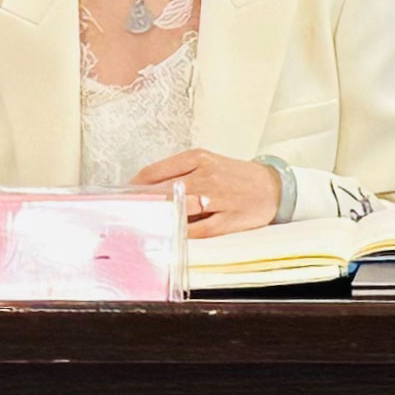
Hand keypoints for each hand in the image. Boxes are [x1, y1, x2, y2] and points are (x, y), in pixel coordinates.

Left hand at [132, 147, 285, 235]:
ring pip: (182, 208)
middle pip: (165, 190)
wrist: (273, 186)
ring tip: (142, 226)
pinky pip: (202, 229)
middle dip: (142, 204)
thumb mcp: (206, 163)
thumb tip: (143, 187)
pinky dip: (184, 233)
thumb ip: (177, 172)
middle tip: (124, 214)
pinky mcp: (231, 218)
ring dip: (160, 217)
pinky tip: (170, 236)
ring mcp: (220, 198)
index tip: (122, 197)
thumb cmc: (233, 176)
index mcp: (198, 158)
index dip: (135, 186)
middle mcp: (208, 175)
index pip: (156, 172)